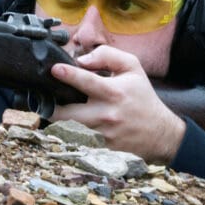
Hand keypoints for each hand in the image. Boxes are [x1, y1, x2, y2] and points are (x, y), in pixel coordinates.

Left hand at [49, 45, 186, 164]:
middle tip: (45, 98)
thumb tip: (81, 60)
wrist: (159, 133)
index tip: (54, 69)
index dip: (68, 74)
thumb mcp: (133, 68)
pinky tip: (72, 123)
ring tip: (57, 109)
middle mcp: (106, 114)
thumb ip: (107, 56)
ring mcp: (102, 133)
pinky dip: (72, 130)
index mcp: (114, 92)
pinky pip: (78, 138)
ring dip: (61, 118)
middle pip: (68, 112)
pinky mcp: (100, 147)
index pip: (87, 81)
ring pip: (69, 126)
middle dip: (53, 106)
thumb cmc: (142, 97)